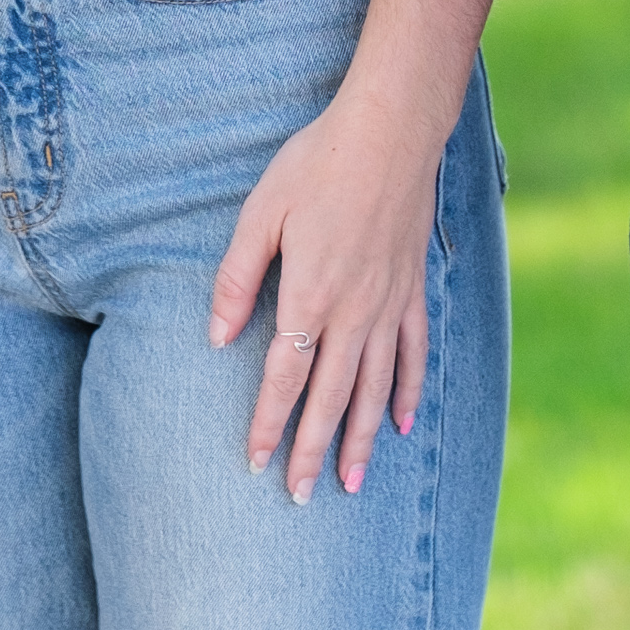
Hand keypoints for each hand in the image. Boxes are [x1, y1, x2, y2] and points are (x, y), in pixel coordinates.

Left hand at [209, 91, 442, 503]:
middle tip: (298, 498)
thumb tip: (216, 336)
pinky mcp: (412, 290)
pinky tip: (403, 424)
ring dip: (362, 439)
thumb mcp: (262, 213)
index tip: (254, 463)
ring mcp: (389, 304)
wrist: (391, 131)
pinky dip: (408, 393)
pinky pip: (413, 355)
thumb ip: (238, 278)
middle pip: (331, 398)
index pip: (284, 378)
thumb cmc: (318, 164)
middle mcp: (354, 312)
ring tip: (351, 483)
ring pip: (375, 389)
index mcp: (310, 296)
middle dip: (312, 451)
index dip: (268, 423)